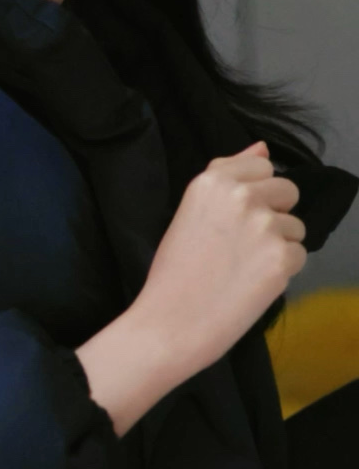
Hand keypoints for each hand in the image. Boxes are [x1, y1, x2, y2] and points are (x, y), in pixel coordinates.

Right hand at [133, 140, 306, 380]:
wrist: (169, 321)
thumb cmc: (173, 271)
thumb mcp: (191, 209)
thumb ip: (228, 174)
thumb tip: (263, 147)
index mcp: (212, 180)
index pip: (263, 166)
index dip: (255, 193)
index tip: (236, 218)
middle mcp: (241, 195)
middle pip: (287, 190)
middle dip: (274, 214)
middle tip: (243, 244)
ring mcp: (264, 225)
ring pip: (296, 227)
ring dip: (279, 246)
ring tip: (244, 267)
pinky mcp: (281, 257)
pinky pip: (299, 256)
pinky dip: (282, 272)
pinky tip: (252, 284)